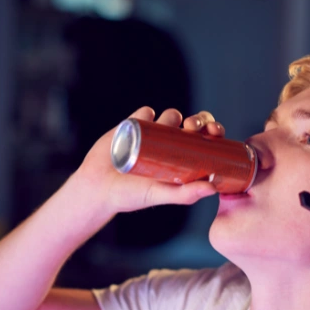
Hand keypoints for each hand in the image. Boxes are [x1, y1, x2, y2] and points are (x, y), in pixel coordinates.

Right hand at [72, 107, 225, 214]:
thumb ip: (184, 194)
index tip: (213, 133)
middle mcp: (171, 145)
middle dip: (197, 120)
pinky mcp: (133, 125)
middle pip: (193, 124)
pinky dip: (148, 112)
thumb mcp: (159, 195)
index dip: (213, 132)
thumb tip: (213, 189)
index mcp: (183, 160)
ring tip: (168, 126)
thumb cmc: (129, 196)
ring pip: (171, 116)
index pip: (206, 141)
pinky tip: (148, 119)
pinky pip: (145, 112)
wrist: (96, 187)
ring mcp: (152, 134)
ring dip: (174, 116)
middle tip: (190, 128)